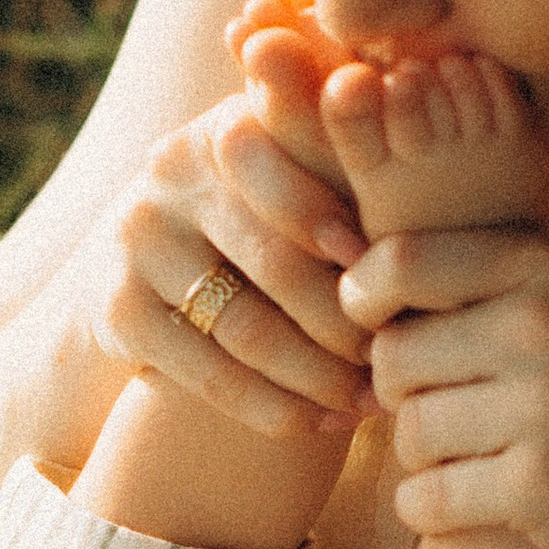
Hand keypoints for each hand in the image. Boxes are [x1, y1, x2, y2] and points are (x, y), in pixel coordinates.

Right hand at [80, 0, 373, 442]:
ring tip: (369, 402)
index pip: (289, 165)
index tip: (387, 264)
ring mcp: (136, 237)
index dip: (336, 216)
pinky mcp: (114, 307)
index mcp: (231, 124)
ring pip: (245, 325)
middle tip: (397, 360)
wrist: (154, 270)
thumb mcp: (305, 174)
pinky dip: (271, 407)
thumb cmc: (270, 219)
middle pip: (275, 258)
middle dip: (346, 319)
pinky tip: (320, 424)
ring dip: (318, 376)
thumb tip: (434, 166)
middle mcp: (171, 168)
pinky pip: (206, 371)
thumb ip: (356, 160)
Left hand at [338, 222, 548, 548]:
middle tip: (444, 413)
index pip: (403, 261)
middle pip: (393, 357)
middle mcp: (545, 327)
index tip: (369, 323)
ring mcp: (544, 409)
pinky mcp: (540, 488)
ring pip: (408, 433)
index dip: (364, 296)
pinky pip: (425, 500)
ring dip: (424, 459)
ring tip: (470, 460)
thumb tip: (395, 253)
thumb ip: (523, 270)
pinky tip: (469, 507)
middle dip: (402, 394)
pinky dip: (430, 511)